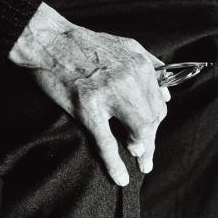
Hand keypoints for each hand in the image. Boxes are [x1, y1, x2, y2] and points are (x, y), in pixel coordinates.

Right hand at [9, 3, 169, 185]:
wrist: (50, 41)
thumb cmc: (85, 44)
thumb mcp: (126, 45)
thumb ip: (151, 66)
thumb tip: (167, 92)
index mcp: (140, 66)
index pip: (158, 103)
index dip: (156, 122)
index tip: (150, 132)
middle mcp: (129, 79)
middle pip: (152, 119)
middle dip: (151, 139)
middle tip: (146, 154)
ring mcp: (109, 94)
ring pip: (137, 131)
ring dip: (142, 150)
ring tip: (140, 162)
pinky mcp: (87, 108)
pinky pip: (107, 142)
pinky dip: (115, 163)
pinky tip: (121, 176)